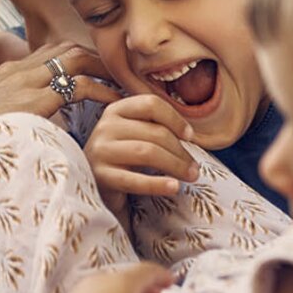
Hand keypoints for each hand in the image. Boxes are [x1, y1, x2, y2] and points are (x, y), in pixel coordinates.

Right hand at [0, 42, 121, 167]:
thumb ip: (8, 115)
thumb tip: (26, 126)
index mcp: (8, 72)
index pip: (52, 52)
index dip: (79, 58)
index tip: (100, 69)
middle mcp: (18, 69)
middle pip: (68, 48)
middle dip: (97, 57)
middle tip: (121, 72)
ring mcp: (25, 82)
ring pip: (77, 60)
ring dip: (105, 69)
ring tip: (126, 84)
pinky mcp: (33, 100)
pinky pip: (78, 87)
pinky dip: (103, 92)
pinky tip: (116, 104)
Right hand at [84, 95, 198, 213]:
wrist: (97, 187)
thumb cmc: (123, 158)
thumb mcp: (135, 134)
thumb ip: (155, 125)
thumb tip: (190, 133)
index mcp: (116, 110)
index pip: (151, 104)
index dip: (176, 119)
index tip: (190, 136)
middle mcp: (105, 126)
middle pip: (154, 132)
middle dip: (181, 151)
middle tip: (195, 168)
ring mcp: (100, 150)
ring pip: (148, 152)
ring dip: (176, 165)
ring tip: (191, 177)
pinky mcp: (99, 176)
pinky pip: (134, 180)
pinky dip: (157, 184)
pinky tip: (174, 187)